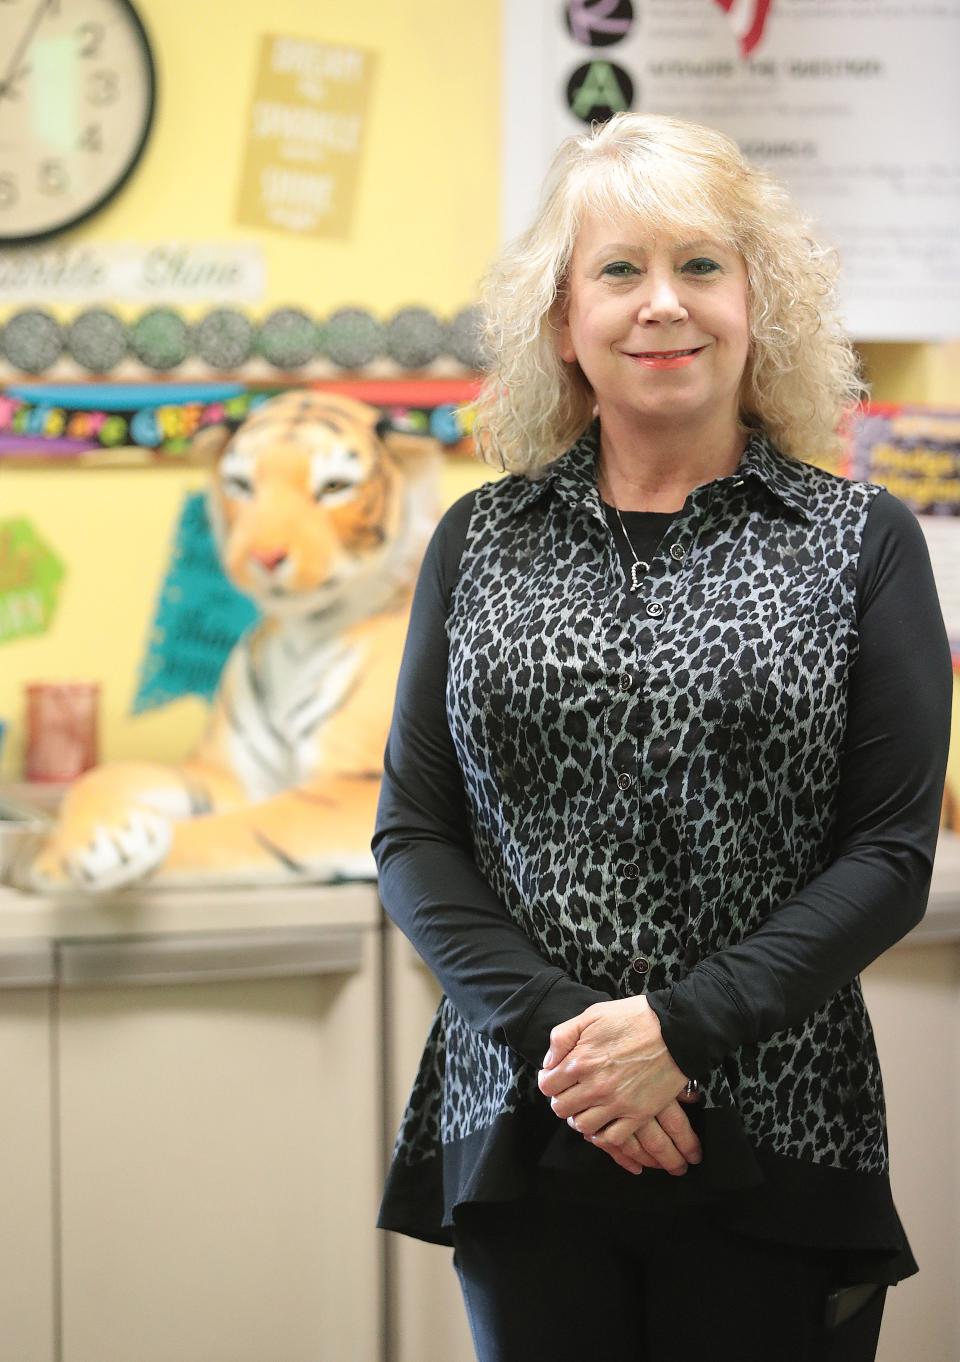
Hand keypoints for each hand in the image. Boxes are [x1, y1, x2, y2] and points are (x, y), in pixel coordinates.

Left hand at [537, 996, 700, 1172]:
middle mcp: (596, 1086)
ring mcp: (617, 1103)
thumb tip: (549, 1062)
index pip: (547, 1086)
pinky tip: (603, 1121)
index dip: (549, 1080)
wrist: (676, 1030)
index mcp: (581, 1061)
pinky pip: (612, 1138)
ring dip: (580, 1117)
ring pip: (583, 1126)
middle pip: (561, 1108)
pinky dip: (603, 1134)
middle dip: (562, 1099)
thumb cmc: (634, 1018)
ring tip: (587, 1106)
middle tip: (572, 1091)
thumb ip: (562, 1037)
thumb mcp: (592, 1014)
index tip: (556, 1077)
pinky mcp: (638, 1114)